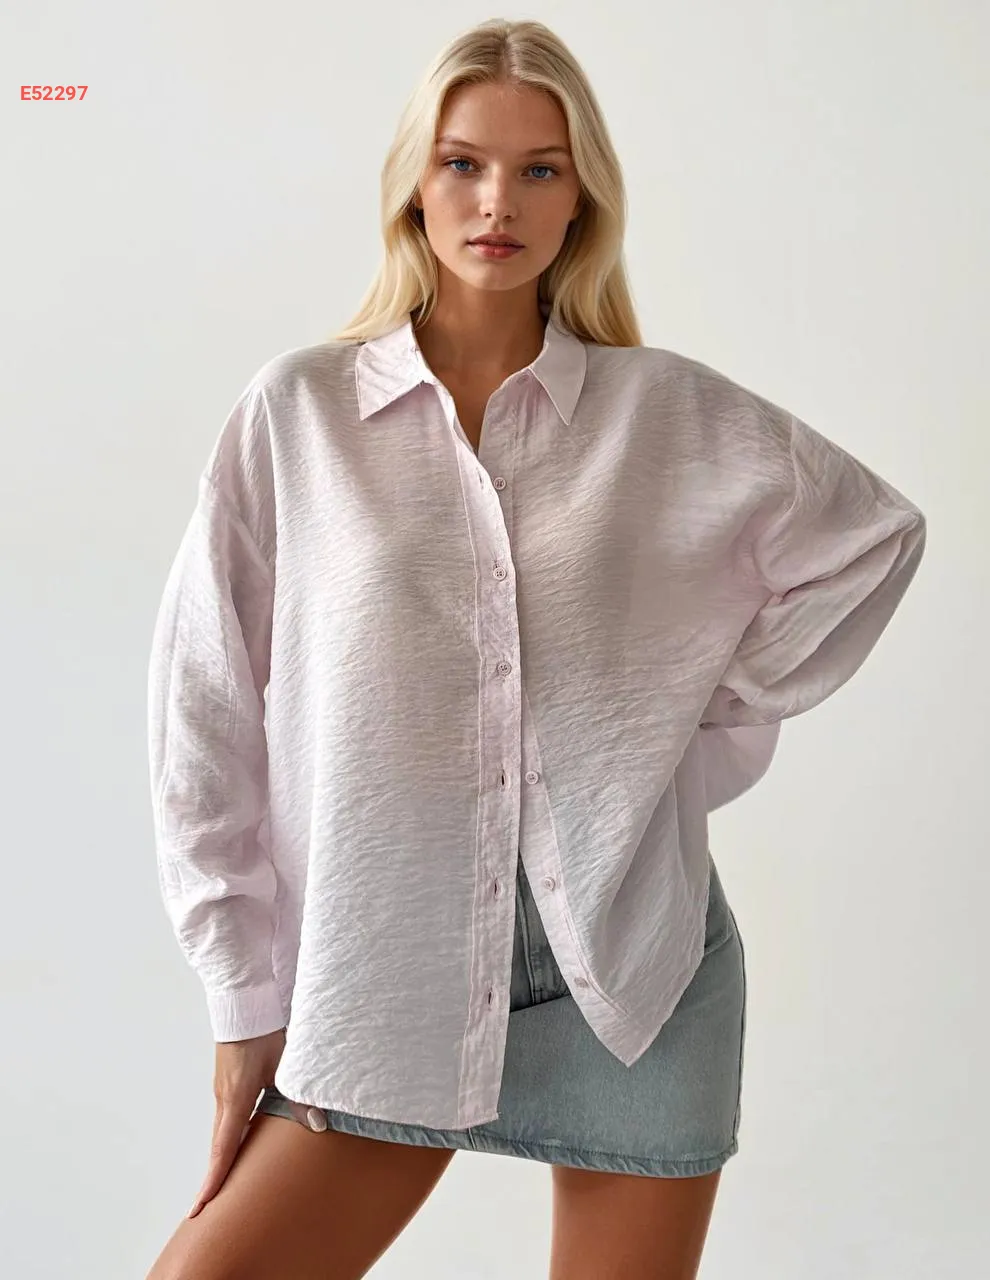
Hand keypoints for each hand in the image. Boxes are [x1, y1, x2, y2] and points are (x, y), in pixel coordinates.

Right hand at [187, 1026, 326, 1217]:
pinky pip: (226, 1119)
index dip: (214, 1181)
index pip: (223, 1149)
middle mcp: (224, 1100)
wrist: (242, 1005)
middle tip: (203, 1211)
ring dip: (220, 1160)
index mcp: (236, 1099)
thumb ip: (299, 1098)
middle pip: (218, 1148)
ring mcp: (223, 1091)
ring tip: (220, 1187)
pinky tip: (238, 1145)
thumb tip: (319, 1127)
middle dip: (213, 1179)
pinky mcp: (228, 1082)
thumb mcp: (285, 1065)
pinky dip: (227, 1139)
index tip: (201, 1208)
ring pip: (221, 1134)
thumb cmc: (261, 1033)